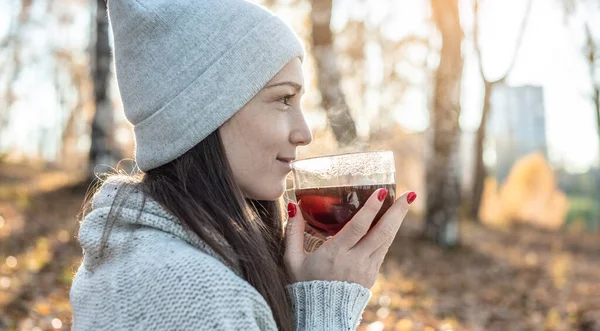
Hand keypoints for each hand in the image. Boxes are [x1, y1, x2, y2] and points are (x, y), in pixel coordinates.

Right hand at [284, 189, 415, 288]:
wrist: (321, 314)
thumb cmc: (304, 284)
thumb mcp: (293, 260)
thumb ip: (293, 232)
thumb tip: (294, 206)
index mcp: (335, 255)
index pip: (357, 228)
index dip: (370, 209)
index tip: (380, 192)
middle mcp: (355, 261)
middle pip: (381, 233)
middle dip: (397, 212)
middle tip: (409, 194)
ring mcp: (366, 269)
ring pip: (387, 240)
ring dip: (398, 220)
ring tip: (406, 202)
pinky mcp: (372, 274)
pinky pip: (383, 249)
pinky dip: (389, 232)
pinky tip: (392, 220)